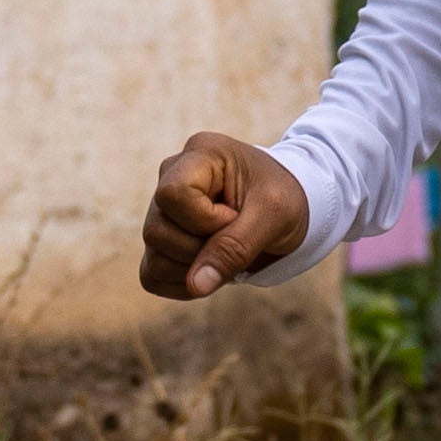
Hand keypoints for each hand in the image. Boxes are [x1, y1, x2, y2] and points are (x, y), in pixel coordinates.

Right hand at [141, 132, 313, 303]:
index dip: (202, 220)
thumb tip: (195, 285)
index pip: (172, 194)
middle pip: (156, 230)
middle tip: (237, 235)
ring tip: (227, 252)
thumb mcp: (273, 216)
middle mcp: (171, 177)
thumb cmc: (285, 199)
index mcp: (200, 155)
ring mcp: (161, 209)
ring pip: (153, 257)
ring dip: (195, 269)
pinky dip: (183, 284)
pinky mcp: (161, 240)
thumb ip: (236, 247)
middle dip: (202, 249)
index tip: (236, 218)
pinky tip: (212, 270)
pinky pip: (152, 276)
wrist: (288, 209)